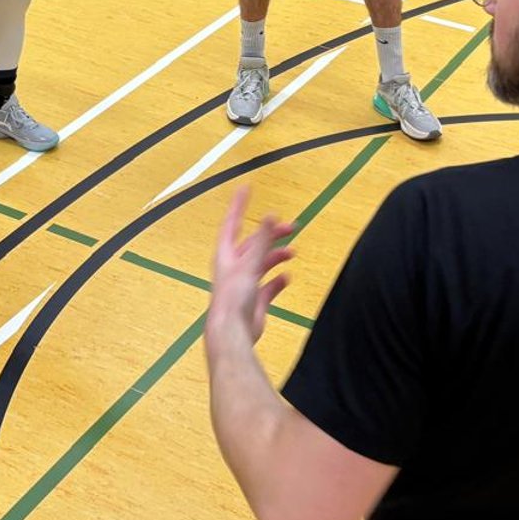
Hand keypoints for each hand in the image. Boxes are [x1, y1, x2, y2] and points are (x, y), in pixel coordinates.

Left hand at [207, 186, 295, 348]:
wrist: (232, 332)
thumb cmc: (233, 296)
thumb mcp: (249, 263)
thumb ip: (262, 240)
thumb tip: (271, 215)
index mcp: (226, 254)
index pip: (232, 222)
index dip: (239, 205)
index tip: (246, 187)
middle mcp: (233, 267)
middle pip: (253, 243)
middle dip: (271, 234)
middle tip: (292, 227)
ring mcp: (244, 284)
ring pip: (262, 263)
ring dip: (276, 256)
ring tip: (292, 252)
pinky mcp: (254, 301)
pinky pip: (268, 287)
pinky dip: (278, 281)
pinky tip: (287, 277)